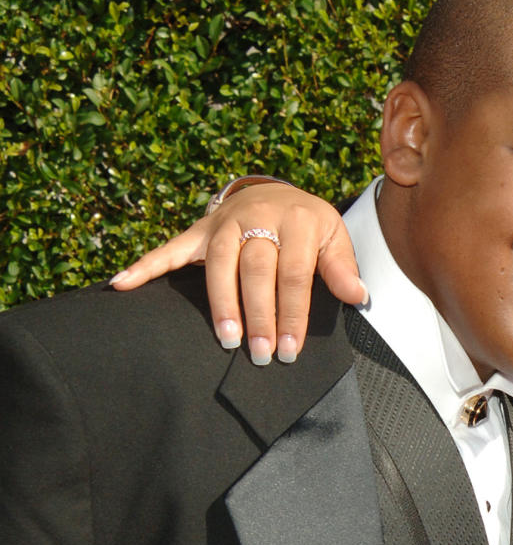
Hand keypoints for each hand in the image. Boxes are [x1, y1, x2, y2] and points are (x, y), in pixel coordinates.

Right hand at [110, 185, 366, 363]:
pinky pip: (171, 248)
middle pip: (255, 269)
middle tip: (258, 352)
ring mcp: (224, 221)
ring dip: (221, 303)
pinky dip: (146, 265)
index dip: (292, 312)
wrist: (279, 192)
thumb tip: (358, 296)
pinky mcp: (200, 228)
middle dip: (258, 314)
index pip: (294, 272)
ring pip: (219, 262)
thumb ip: (343, 267)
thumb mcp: (335, 239)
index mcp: (298, 219)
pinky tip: (122, 284)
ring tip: (225, 339)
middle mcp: (257, 215)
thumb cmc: (310, 227)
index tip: (289, 349)